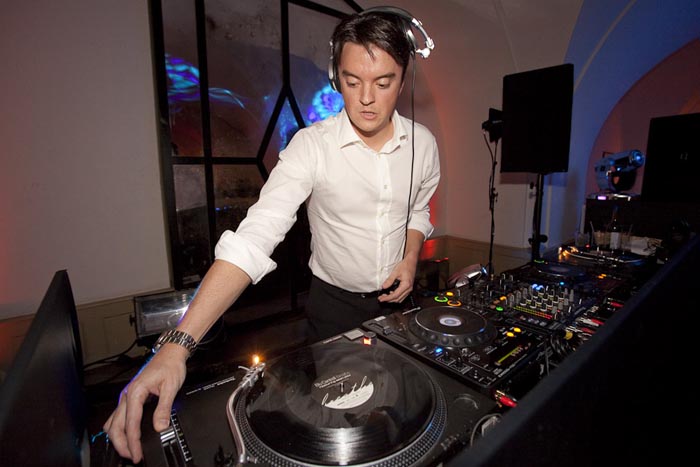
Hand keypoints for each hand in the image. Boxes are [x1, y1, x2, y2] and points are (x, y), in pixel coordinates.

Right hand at [102, 345, 187, 462]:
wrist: (170, 353)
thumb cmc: (170, 365)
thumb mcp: (171, 387)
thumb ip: (164, 408)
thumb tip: (160, 426)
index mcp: (135, 392)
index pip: (131, 424)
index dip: (133, 442)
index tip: (137, 454)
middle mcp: (127, 394)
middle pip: (115, 426)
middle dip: (121, 444)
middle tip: (132, 456)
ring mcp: (127, 395)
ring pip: (113, 422)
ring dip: (118, 437)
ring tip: (129, 449)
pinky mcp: (130, 396)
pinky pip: (118, 416)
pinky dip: (120, 428)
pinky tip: (127, 435)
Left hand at [378, 261, 415, 303]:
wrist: (411, 262)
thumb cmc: (405, 266)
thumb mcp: (395, 272)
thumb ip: (389, 280)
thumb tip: (384, 287)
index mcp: (406, 285)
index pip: (395, 295)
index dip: (387, 298)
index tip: (381, 299)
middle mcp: (409, 289)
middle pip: (398, 299)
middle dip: (389, 300)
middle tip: (381, 298)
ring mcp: (409, 289)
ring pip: (400, 299)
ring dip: (392, 299)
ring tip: (385, 297)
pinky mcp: (408, 288)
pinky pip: (402, 296)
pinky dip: (396, 297)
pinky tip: (390, 294)